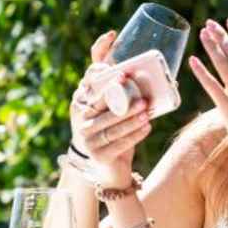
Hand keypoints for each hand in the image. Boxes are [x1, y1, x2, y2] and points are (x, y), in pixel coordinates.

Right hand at [70, 31, 152, 186]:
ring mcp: (87, 138)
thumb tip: (144, 62)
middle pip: (101, 105)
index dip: (102, 72)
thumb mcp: (114, 106)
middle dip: (121, 99)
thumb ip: (120, 84)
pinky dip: (134, 135)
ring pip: (111, 126)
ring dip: (130, 119)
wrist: (109, 166)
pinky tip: (146, 128)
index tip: (122, 72)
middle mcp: (81, 117)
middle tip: (140, 95)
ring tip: (146, 112)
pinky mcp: (98, 155)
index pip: (89, 80)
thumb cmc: (114, 128)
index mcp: (83, 100)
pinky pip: (117, 144)